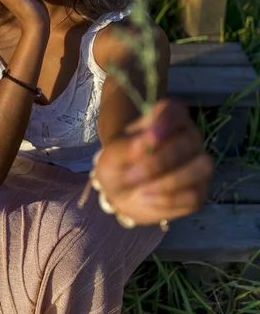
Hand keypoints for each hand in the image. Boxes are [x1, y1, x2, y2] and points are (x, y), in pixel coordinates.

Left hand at [93, 99, 214, 226]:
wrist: (122, 191)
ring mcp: (197, 163)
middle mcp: (188, 137)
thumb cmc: (119, 164)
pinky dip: (171, 201)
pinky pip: (196, 194)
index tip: (151, 137)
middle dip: (161, 161)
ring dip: (172, 182)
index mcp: (166, 118)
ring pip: (202, 167)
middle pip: (191, 141)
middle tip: (132, 174)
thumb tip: (145, 142)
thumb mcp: (111, 155)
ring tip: (143, 191)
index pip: (176, 112)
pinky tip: (150, 200)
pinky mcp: (200, 190)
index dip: (167, 123)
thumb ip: (125, 147)